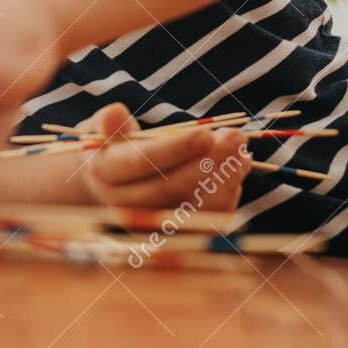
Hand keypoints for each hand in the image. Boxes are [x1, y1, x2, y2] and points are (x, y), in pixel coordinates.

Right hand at [79, 103, 250, 212]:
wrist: (112, 186)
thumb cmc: (116, 148)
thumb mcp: (105, 130)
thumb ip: (111, 123)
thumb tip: (115, 113)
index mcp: (105, 172)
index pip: (141, 161)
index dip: (174, 149)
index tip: (205, 133)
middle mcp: (123, 204)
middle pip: (170, 187)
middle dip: (209, 161)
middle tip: (236, 137)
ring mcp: (147, 223)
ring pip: (191, 206)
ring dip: (223, 180)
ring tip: (243, 153)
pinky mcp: (171, 234)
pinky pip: (202, 221)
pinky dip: (226, 198)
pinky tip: (238, 172)